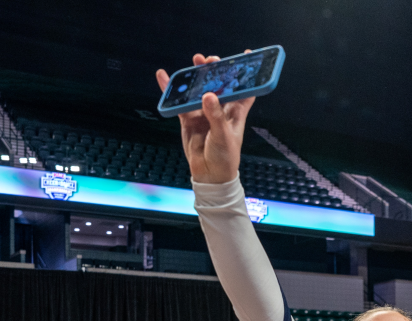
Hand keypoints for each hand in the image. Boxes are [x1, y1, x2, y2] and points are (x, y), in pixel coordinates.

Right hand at [157, 55, 256, 185]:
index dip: (247, 73)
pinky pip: (179, 101)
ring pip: (199, 89)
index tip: (247, 55)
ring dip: (197, 75)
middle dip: (216, 69)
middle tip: (209, 60)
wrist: (209, 175)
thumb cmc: (225, 157)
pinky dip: (171, 90)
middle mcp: (220, 109)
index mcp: (235, 112)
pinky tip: (164, 76)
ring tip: (194, 61)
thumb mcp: (223, 137)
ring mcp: (204, 113)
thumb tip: (208, 96)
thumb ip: (215, 116)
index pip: (245, 88)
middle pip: (219, 83)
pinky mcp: (189, 118)